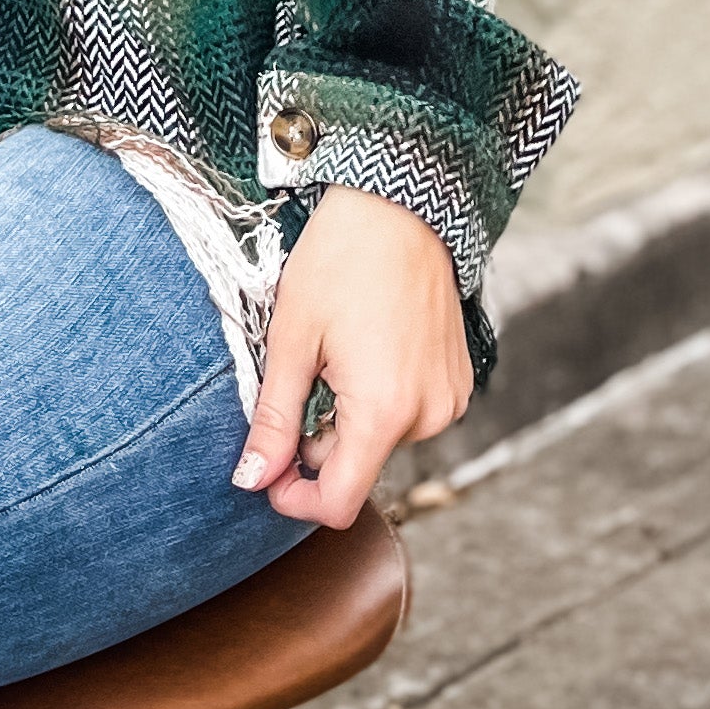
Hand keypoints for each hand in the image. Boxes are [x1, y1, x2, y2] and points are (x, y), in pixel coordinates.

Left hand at [231, 181, 471, 528]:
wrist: (399, 206)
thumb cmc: (340, 262)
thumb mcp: (292, 340)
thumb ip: (273, 420)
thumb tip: (251, 480)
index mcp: (384, 412)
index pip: (340, 502)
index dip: (295, 500)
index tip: (268, 474)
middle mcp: (428, 416)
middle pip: (358, 466)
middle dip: (317, 442)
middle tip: (298, 380)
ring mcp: (449, 399)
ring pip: (381, 439)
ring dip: (348, 417)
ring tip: (335, 355)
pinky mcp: (458, 381)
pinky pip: (408, 413)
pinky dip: (378, 399)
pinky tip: (365, 350)